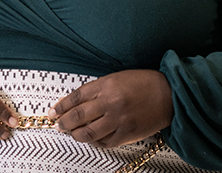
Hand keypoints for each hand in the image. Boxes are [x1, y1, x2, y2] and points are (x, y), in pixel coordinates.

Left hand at [48, 70, 172, 147]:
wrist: (167, 95)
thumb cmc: (144, 83)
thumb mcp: (117, 78)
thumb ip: (98, 89)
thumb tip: (78, 102)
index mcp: (106, 85)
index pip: (77, 97)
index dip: (62, 105)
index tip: (54, 111)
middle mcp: (110, 102)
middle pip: (78, 115)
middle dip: (64, 122)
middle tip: (58, 124)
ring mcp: (117, 120)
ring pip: (88, 132)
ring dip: (76, 134)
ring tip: (71, 133)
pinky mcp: (126, 134)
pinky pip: (104, 142)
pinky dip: (94, 141)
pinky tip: (91, 138)